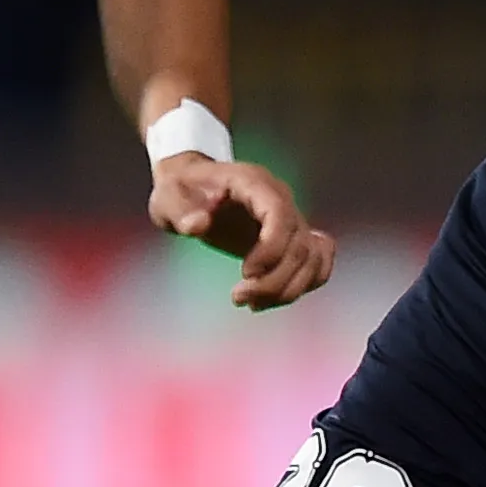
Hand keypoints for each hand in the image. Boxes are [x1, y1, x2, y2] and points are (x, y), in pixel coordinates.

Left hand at [153, 151, 336, 309]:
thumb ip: (181, 211)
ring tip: (250, 303)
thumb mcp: (168, 197)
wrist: (191, 187)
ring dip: (288, 289)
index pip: (281, 215)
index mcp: (254, 184)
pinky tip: (268, 299)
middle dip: (273, 281)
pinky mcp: (291, 239)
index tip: (245, 273)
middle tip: (237, 297)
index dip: (272, 248)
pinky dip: (301, 285)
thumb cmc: (179, 190)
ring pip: (312, 259)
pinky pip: (317, 262)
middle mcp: (280, 199)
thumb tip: (197, 225)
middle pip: (300, 245)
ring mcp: (290, 219)